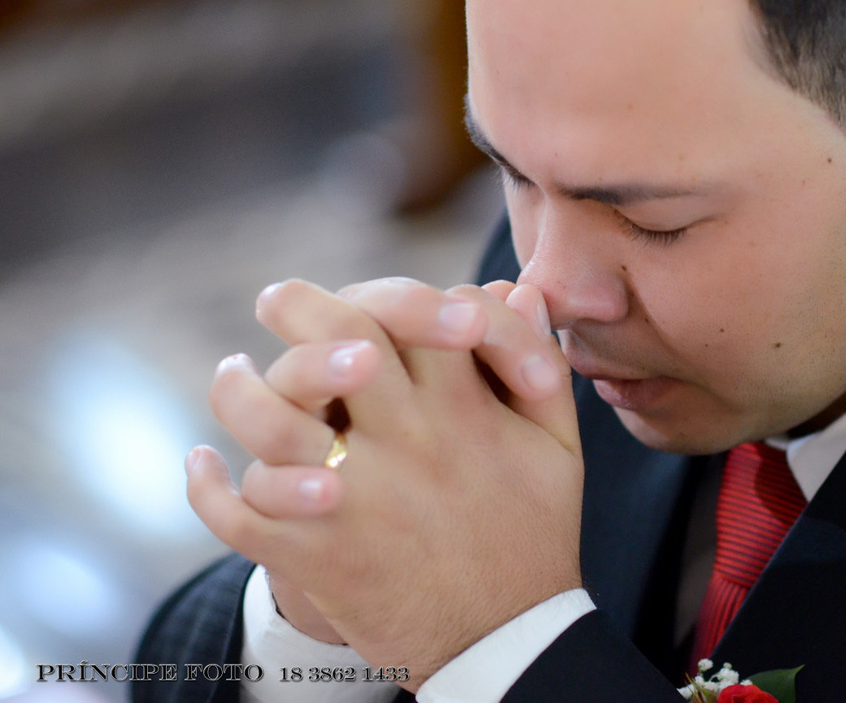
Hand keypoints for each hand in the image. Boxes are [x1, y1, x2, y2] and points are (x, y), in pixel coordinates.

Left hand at [192, 278, 580, 687]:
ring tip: (233, 373)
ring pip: (268, 420)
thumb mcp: (559, 447)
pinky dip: (208, 485)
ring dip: (238, 387)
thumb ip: (539, 361)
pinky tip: (202, 461)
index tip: (383, 302)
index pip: (413, 315)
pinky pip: (238, 513)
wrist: (505, 640)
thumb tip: (513, 288)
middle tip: (276, 299)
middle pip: (335, 339)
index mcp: (464, 412)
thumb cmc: (535, 534)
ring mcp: (355, 498)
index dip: (397, 294)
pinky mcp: (318, 553)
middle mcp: (405, 444)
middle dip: (297, 304)